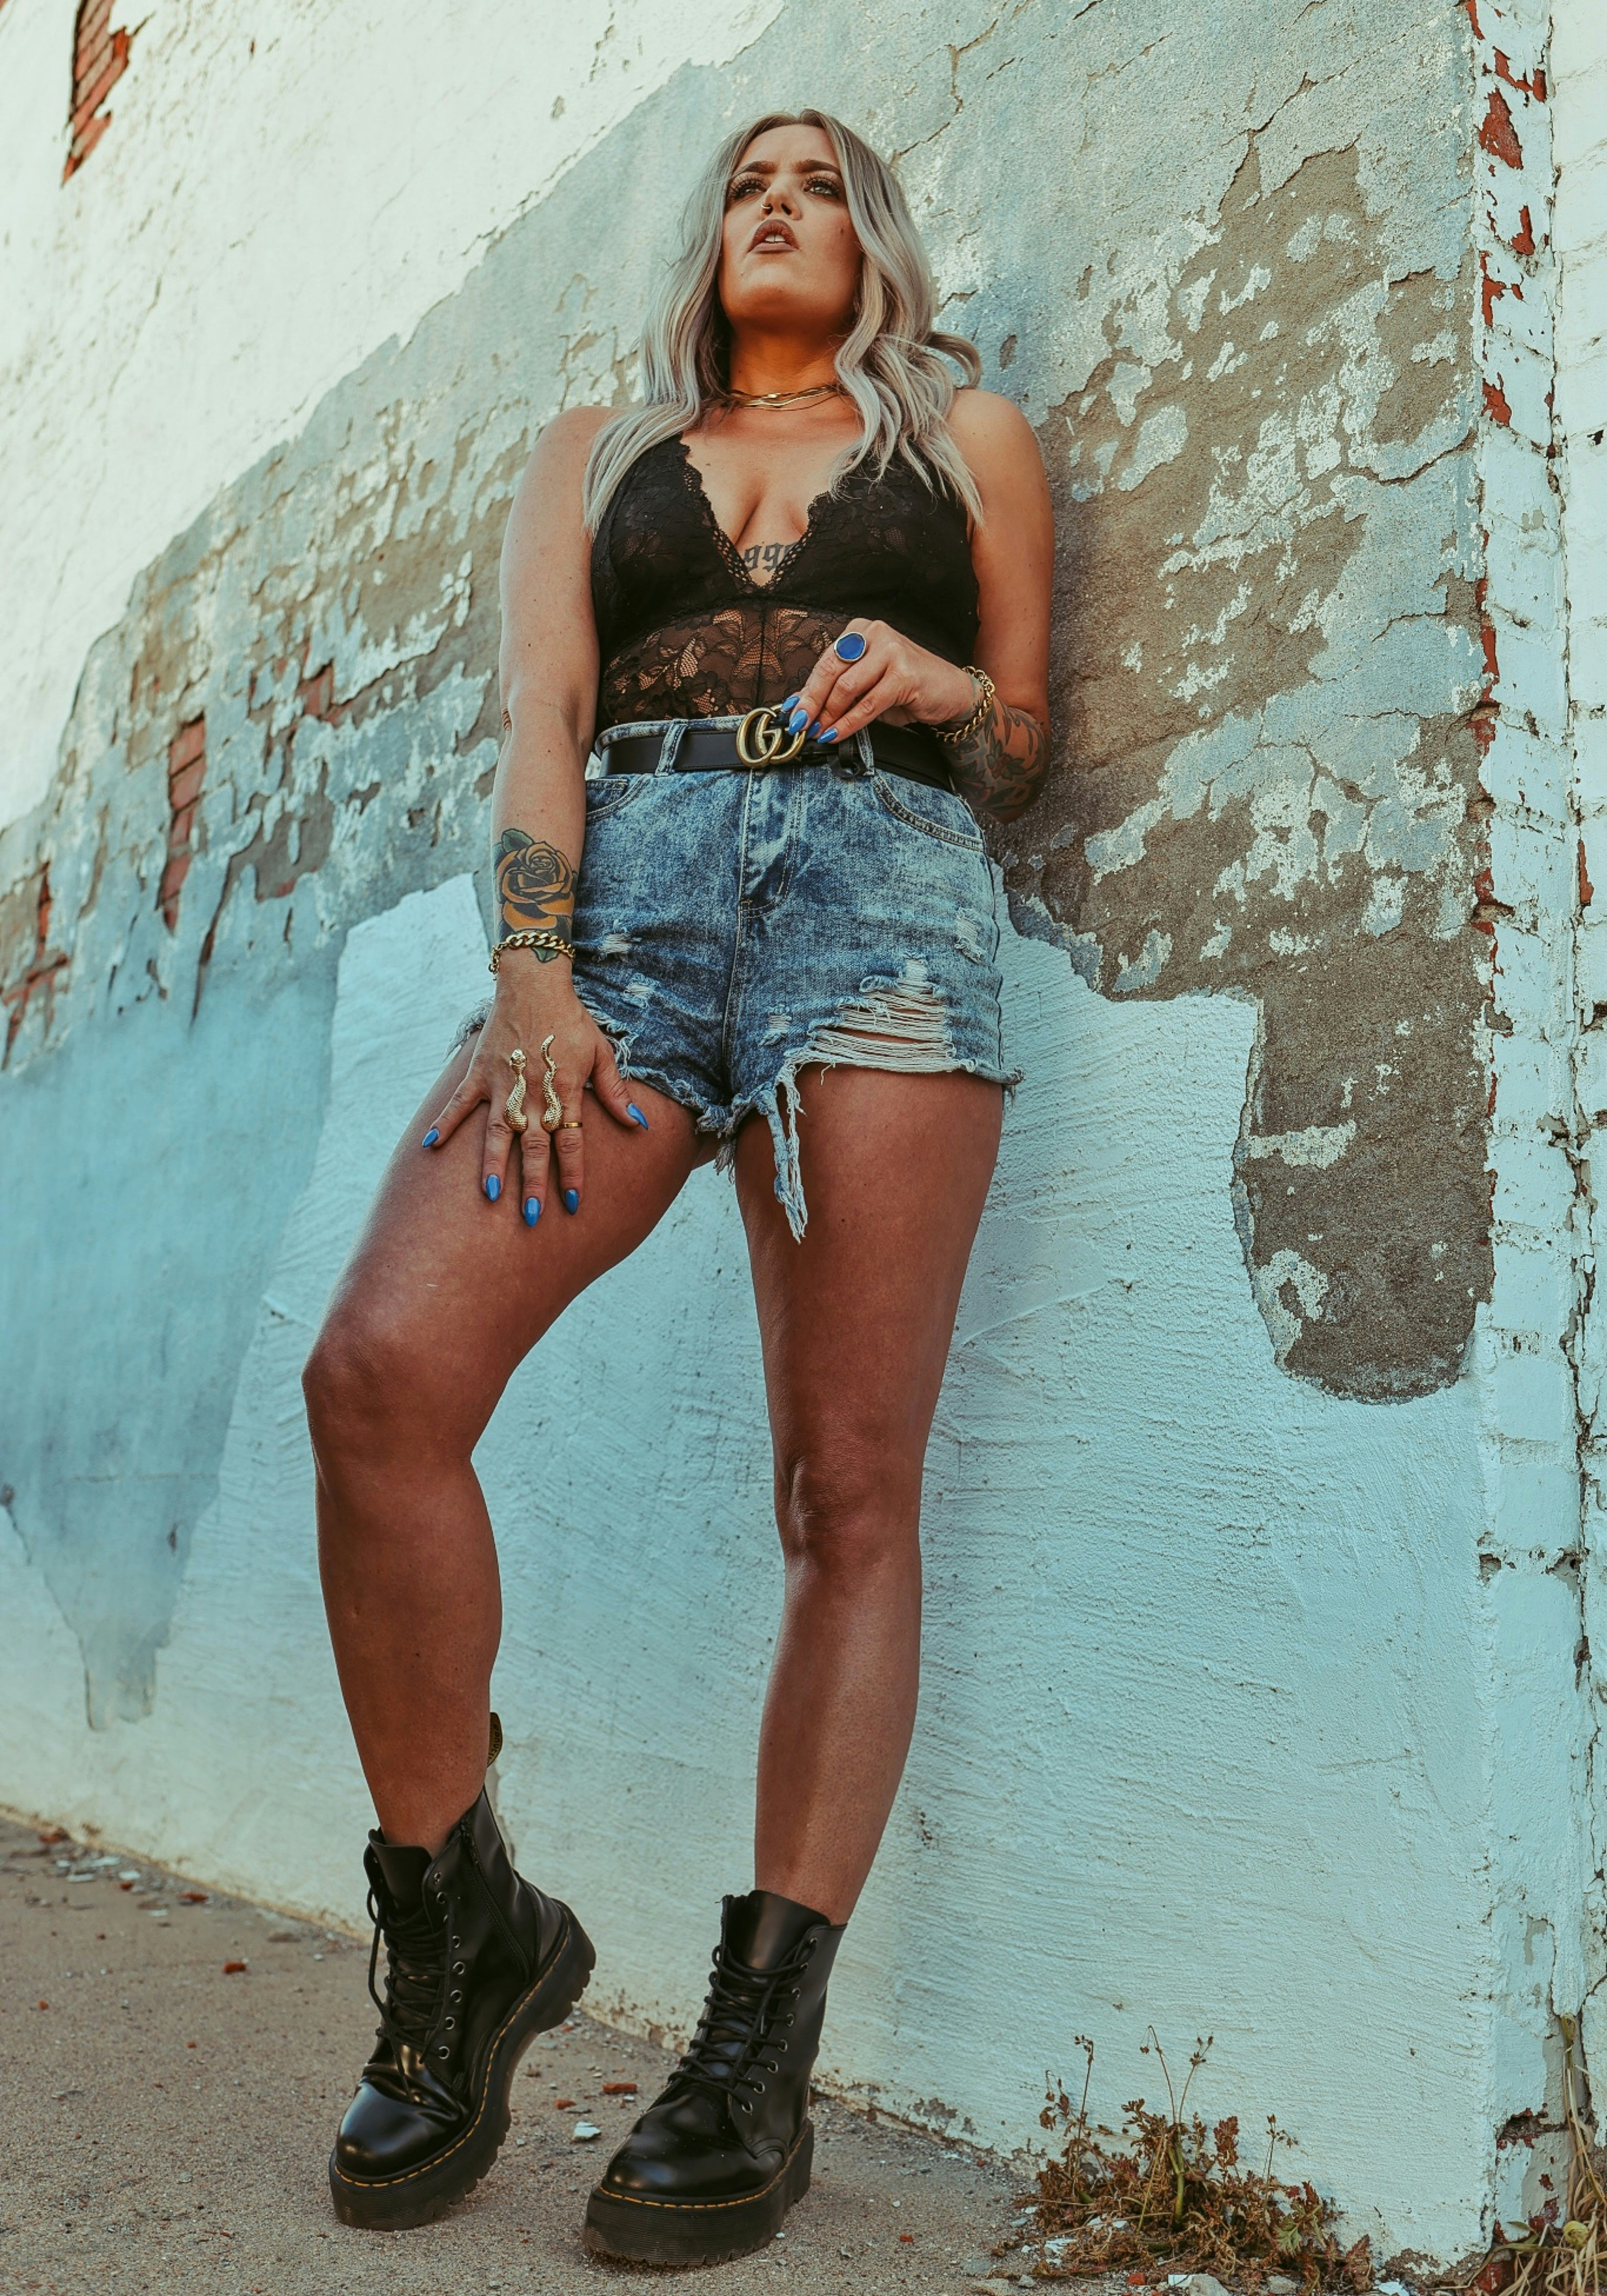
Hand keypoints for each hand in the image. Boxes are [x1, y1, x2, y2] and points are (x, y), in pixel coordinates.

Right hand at [421, 959, 646, 1221]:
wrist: (535, 982)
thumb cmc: (572, 1020)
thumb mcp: (602, 1052)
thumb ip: (615, 1093)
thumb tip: (639, 1125)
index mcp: (565, 1089)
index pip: (571, 1140)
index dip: (572, 1173)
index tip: (573, 1203)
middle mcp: (534, 1092)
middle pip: (535, 1145)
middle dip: (535, 1182)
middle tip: (533, 1216)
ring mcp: (503, 1083)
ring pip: (499, 1131)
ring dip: (495, 1164)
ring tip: (491, 1196)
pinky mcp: (480, 1073)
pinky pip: (460, 1102)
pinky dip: (446, 1122)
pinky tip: (431, 1147)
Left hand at [780, 620, 977, 747]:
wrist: (950, 692)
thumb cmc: (906, 688)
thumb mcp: (866, 684)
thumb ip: (836, 689)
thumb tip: (798, 705)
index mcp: (861, 630)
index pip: (825, 660)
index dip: (806, 690)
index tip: (793, 713)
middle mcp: (875, 634)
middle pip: (831, 669)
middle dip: (812, 702)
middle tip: (801, 725)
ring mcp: (891, 651)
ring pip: (847, 687)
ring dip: (829, 714)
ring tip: (820, 732)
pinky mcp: (904, 673)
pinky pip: (867, 703)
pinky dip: (849, 722)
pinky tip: (837, 733)